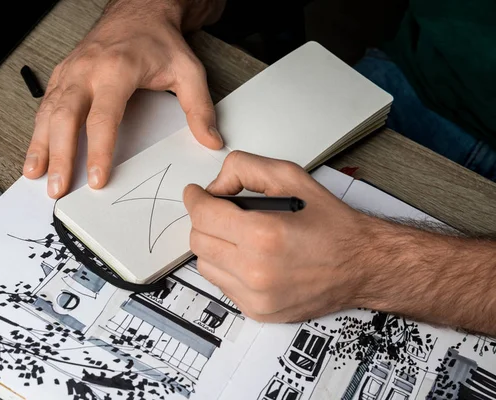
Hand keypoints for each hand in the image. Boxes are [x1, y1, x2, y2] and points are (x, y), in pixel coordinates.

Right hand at [23, 0, 224, 197]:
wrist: (138, 11)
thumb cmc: (158, 41)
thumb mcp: (188, 71)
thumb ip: (199, 108)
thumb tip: (210, 140)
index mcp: (117, 70)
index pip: (103, 118)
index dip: (98, 151)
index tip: (96, 178)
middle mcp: (87, 70)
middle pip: (66, 118)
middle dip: (60, 156)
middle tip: (58, 187)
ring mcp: (71, 71)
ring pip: (48, 112)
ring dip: (40, 146)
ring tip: (35, 175)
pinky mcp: (62, 74)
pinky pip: (45, 104)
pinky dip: (38, 130)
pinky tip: (36, 152)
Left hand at [182, 151, 372, 322]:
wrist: (361, 266)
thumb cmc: (332, 225)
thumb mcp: (291, 176)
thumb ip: (245, 169)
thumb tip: (215, 186)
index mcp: (264, 235)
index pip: (203, 214)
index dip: (195, 198)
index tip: (196, 194)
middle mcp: (257, 271)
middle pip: (198, 240)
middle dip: (204, 220)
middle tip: (220, 212)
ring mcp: (256, 296)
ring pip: (205, 265)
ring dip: (214, 245)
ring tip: (238, 235)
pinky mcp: (258, 312)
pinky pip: (222, 285)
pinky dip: (228, 268)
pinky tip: (249, 257)